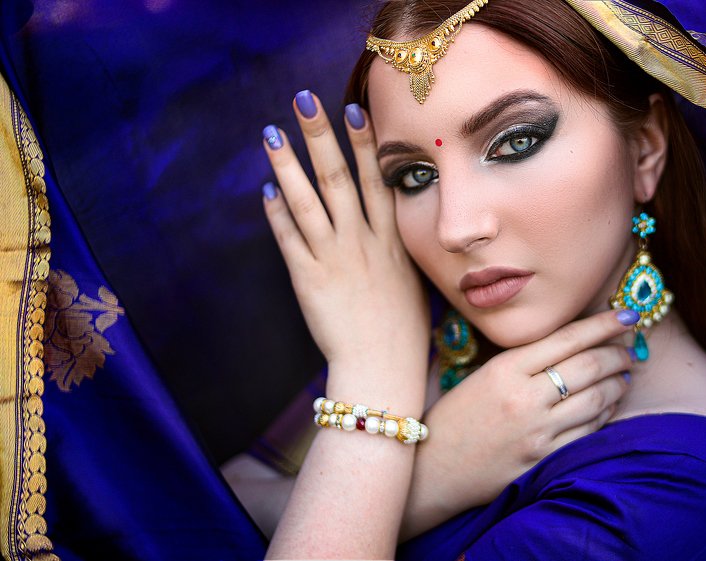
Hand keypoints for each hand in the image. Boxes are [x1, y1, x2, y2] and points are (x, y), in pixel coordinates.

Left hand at [261, 94, 428, 380]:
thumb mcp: (413, 284)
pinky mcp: (309, 280)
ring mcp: (335, 260)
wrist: (383, 372)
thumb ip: (399, 252)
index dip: (366, 145)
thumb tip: (391, 229)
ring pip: (308, 202)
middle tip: (304, 100)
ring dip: (287, 165)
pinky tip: (265, 191)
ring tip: (272, 134)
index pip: (379, 181)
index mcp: (392, 242)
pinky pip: (288, 240)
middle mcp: (363, 243)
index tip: (354, 110)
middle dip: (320, 136)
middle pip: (339, 179)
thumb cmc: (403, 334)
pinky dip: (277, 214)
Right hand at [401, 309, 637, 538]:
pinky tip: (610, 406)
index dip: (603, 324)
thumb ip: (526, 359)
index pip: (567, 338)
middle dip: (618, 353)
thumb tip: (577, 342)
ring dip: (619, 383)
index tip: (627, 316)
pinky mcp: (543, 460)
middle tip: (631, 348)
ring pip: (596, 400)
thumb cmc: (458, 418)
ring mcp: (536, 432)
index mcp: (505, 369)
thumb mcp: (484, 375)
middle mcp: (524, 398)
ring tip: (626, 374)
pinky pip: (588, 433)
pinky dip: (606, 415)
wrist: (433, 471)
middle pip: (588, 366)